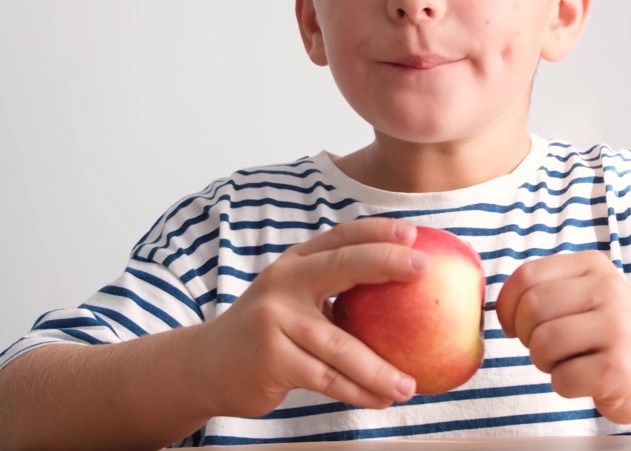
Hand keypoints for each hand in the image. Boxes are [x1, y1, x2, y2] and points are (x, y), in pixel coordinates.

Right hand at [191, 218, 428, 417]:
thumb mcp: (293, 298)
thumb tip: (406, 293)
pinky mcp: (272, 358)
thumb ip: (334, 290)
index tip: (415, 235)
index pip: (341, 237)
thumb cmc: (268, 332)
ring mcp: (275, 320)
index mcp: (296, 263)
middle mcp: (284, 282)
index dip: (378, 231)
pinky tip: (383, 399)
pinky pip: (327, 377)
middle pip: (342, 266)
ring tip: (411, 384)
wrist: (205, 366)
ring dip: (380, 368)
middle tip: (425, 273)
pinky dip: (358, 391)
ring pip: (341, 344)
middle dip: (386, 264)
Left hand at [495, 251, 630, 424]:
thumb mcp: (590, 293)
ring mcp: (616, 330)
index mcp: (594, 266)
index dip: (509, 305)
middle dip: (528, 336)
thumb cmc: (617, 332)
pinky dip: (563, 384)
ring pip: (543, 344)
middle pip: (532, 310)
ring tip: (569, 362)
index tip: (515, 324)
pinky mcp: (617, 369)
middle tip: (548, 347)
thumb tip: (498, 306)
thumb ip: (548, 289)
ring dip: (545, 362)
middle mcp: (608, 291)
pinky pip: (562, 378)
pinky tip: (586, 379)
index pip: (527, 276)